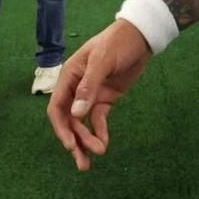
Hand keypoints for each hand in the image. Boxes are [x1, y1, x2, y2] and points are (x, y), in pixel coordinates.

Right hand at [48, 19, 153, 170]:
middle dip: (75, 141)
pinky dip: (100, 132)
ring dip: (86, 141)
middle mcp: (76, 89)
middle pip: (70, 120)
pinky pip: (98, 119)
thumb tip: (76, 114)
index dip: (61, 128)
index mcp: (69, 78)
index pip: (57, 108)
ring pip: (83, 123)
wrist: (141, 37)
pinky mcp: (106, 99)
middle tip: (83, 161)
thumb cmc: (117, 43)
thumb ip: (89, 86)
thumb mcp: (102, 61)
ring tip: (94, 158)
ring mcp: (91, 95)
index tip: (69, 145)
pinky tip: (103, 145)